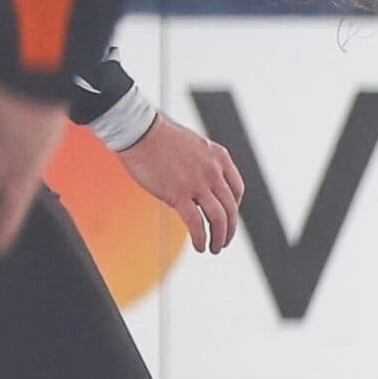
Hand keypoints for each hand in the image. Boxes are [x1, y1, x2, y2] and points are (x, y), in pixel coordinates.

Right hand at [117, 114, 247, 252]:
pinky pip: (196, 223)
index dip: (234, 207)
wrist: (140, 130)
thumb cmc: (159, 135)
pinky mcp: (178, 194)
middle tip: (224, 240)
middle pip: (231, 207)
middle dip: (230, 228)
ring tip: (215, 248)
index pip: (237, 189)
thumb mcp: (193, 144)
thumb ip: (202, 164)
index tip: (227, 216)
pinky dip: (201, 237)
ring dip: (220, 237)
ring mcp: (197, 183)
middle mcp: (213, 171)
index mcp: (219, 157)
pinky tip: (200, 245)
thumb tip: (199, 183)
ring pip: (219, 218)